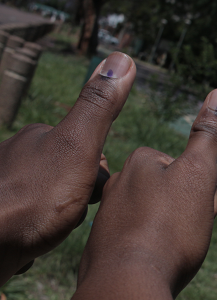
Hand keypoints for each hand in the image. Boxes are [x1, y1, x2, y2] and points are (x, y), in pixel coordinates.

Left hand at [0, 52, 134, 284]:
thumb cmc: (35, 198)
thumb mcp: (79, 145)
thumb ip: (99, 106)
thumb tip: (122, 58)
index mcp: (37, 137)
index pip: (86, 148)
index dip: (99, 172)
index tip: (98, 191)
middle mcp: (15, 157)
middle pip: (68, 172)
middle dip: (80, 194)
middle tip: (79, 213)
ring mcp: (5, 188)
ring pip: (49, 198)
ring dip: (59, 214)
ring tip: (59, 229)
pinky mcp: (0, 219)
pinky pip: (28, 222)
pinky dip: (38, 231)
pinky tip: (39, 241)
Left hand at [64, 89, 216, 299]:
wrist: (127, 285)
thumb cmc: (168, 228)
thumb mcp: (198, 176)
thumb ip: (208, 136)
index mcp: (140, 162)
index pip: (185, 168)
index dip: (201, 190)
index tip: (196, 207)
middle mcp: (117, 185)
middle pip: (169, 193)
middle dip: (185, 210)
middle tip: (186, 232)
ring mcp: (107, 218)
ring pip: (154, 218)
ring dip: (169, 232)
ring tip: (173, 252)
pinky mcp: (101, 250)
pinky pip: (138, 244)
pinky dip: (150, 252)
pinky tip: (155, 266)